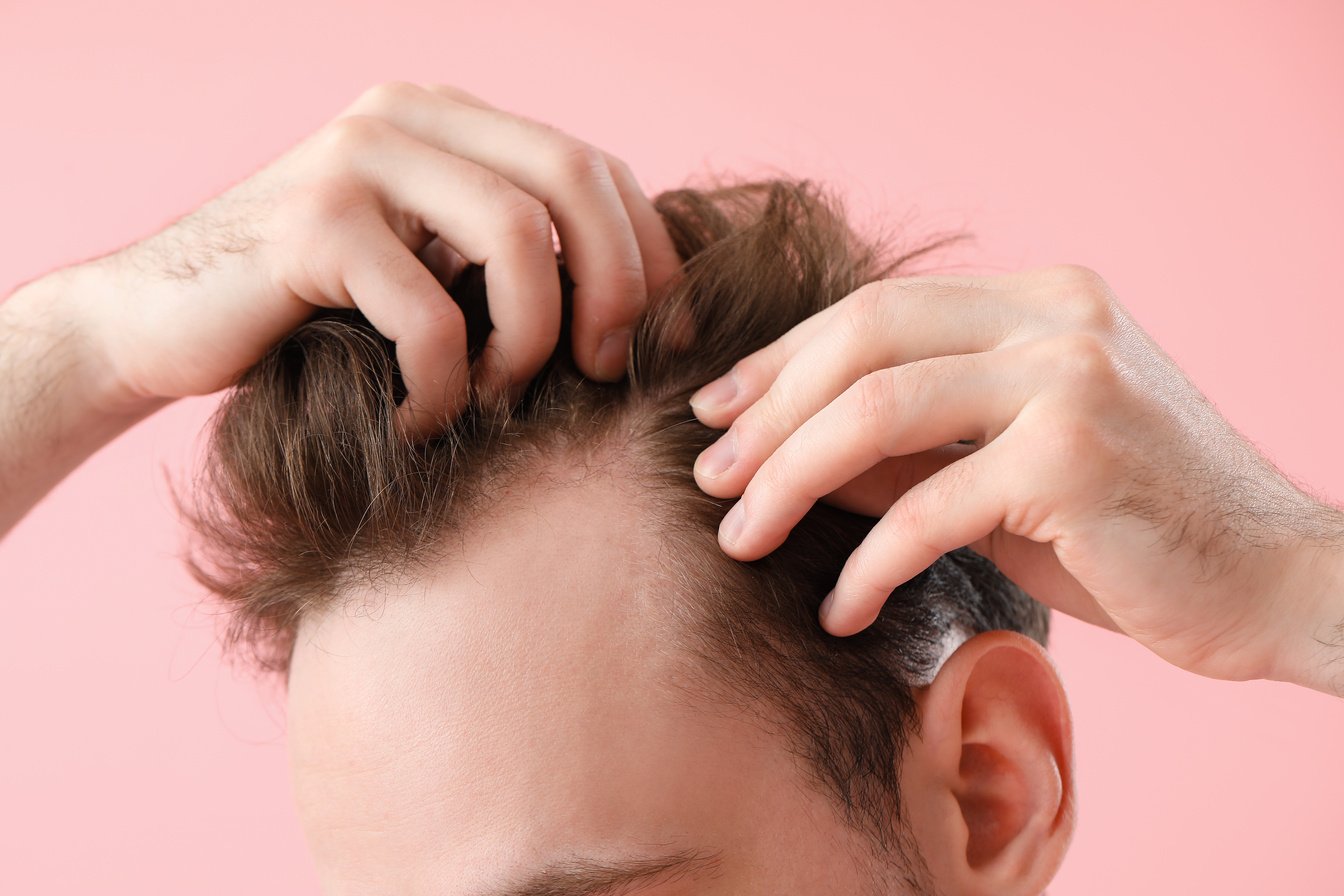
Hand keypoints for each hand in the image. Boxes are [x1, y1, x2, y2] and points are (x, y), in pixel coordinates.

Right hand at [70, 81, 678, 434]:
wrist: (158, 325)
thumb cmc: (316, 318)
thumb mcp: (431, 271)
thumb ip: (514, 261)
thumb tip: (646, 317)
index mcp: (450, 121)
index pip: (595, 166)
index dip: (648, 255)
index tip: (659, 343)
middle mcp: (409, 116)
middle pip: (573, 179)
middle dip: (615, 289)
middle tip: (602, 375)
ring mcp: (358, 160)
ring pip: (517, 236)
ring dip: (528, 344)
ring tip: (492, 400)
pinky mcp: (312, 224)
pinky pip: (431, 317)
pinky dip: (442, 390)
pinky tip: (413, 421)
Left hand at [689, 264, 1343, 687]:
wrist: (1273, 583)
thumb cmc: (1130, 531)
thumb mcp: (1003, 471)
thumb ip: (904, 446)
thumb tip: (779, 452)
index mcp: (1038, 299)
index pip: (875, 310)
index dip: (781, 359)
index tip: (715, 412)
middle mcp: (1056, 316)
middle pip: (862, 340)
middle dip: (768, 413)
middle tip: (709, 479)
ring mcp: (1069, 377)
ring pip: (877, 409)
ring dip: (790, 479)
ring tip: (741, 540)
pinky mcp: (1072, 457)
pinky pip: (927, 507)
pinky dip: (867, 562)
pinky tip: (838, 608)